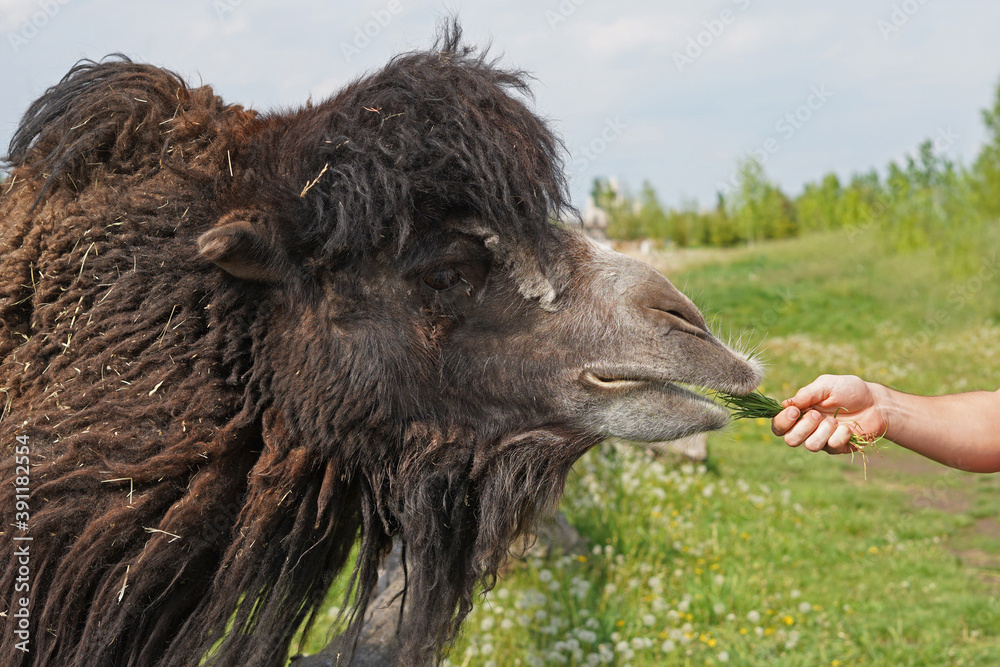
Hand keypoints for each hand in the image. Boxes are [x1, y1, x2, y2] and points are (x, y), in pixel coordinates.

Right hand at [770, 375, 887, 453]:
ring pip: (811, 446)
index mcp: (800, 413)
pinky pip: (831, 447)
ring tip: (835, 421)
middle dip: (804, 427)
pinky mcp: (838, 447)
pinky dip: (841, 435)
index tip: (796, 411)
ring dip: (823, 431)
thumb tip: (785, 404)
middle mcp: (808, 429)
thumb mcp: (826, 385)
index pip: (779, 425)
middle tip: (818, 415)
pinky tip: (848, 427)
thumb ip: (806, 393)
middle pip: (790, 440)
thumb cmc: (850, 390)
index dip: (782, 421)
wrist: (877, 403)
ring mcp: (822, 439)